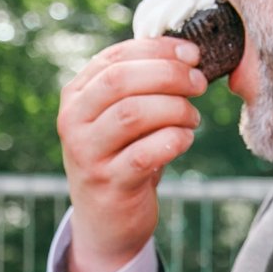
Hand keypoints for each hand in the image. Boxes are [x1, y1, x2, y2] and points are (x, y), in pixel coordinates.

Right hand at [57, 37, 208, 271]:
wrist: (106, 221)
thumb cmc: (122, 157)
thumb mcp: (118, 117)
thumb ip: (139, 84)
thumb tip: (186, 52)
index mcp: (76, 96)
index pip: (115, 58)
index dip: (157, 49)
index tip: (192, 54)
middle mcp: (73, 122)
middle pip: (121, 81)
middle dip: (168, 75)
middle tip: (198, 84)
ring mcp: (87, 154)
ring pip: (132, 113)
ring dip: (174, 109)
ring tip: (192, 117)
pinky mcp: (109, 184)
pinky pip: (145, 153)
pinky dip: (173, 140)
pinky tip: (185, 139)